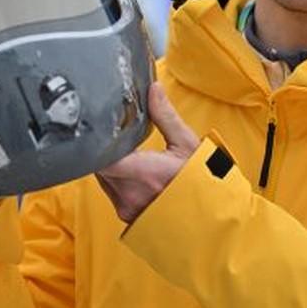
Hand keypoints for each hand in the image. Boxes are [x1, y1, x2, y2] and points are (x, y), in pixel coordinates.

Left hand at [96, 82, 199, 223]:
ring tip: (129, 154)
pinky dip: (117, 179)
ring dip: (110, 165)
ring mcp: (127, 208)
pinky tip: (134, 172)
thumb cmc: (203, 183)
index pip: (99, 158)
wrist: (211, 217)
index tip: (100, 129)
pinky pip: (111, 192)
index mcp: (143, 173)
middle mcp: (130, 194)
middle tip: (117, 136)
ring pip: (103, 179)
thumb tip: (154, 89)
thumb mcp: (187, 144)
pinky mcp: (127, 216)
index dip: (95, 143)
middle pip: (98, 166)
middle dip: (104, 149)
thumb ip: (165, 116)